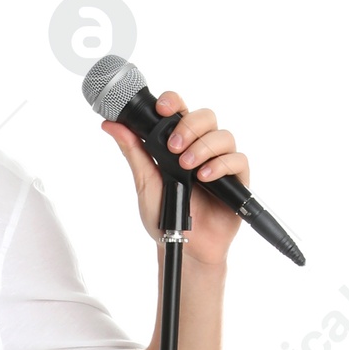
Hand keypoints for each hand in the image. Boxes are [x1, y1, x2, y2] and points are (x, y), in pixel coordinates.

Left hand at [102, 91, 247, 270]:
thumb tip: (110, 125)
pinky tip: (204, 178)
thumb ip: (133, 152)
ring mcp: (220, 161)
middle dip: (189, 126)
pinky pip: (238, 159)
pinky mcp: (237, 179)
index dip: (174, 102)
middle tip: (173, 148)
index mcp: (179, 143)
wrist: (182, 247)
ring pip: (223, 135)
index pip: (180, 111)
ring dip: (203, 147)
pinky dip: (221, 165)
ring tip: (188, 167)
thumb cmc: (164, 216)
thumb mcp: (144, 182)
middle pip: (205, 116)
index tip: (162, 109)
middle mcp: (201, 147)